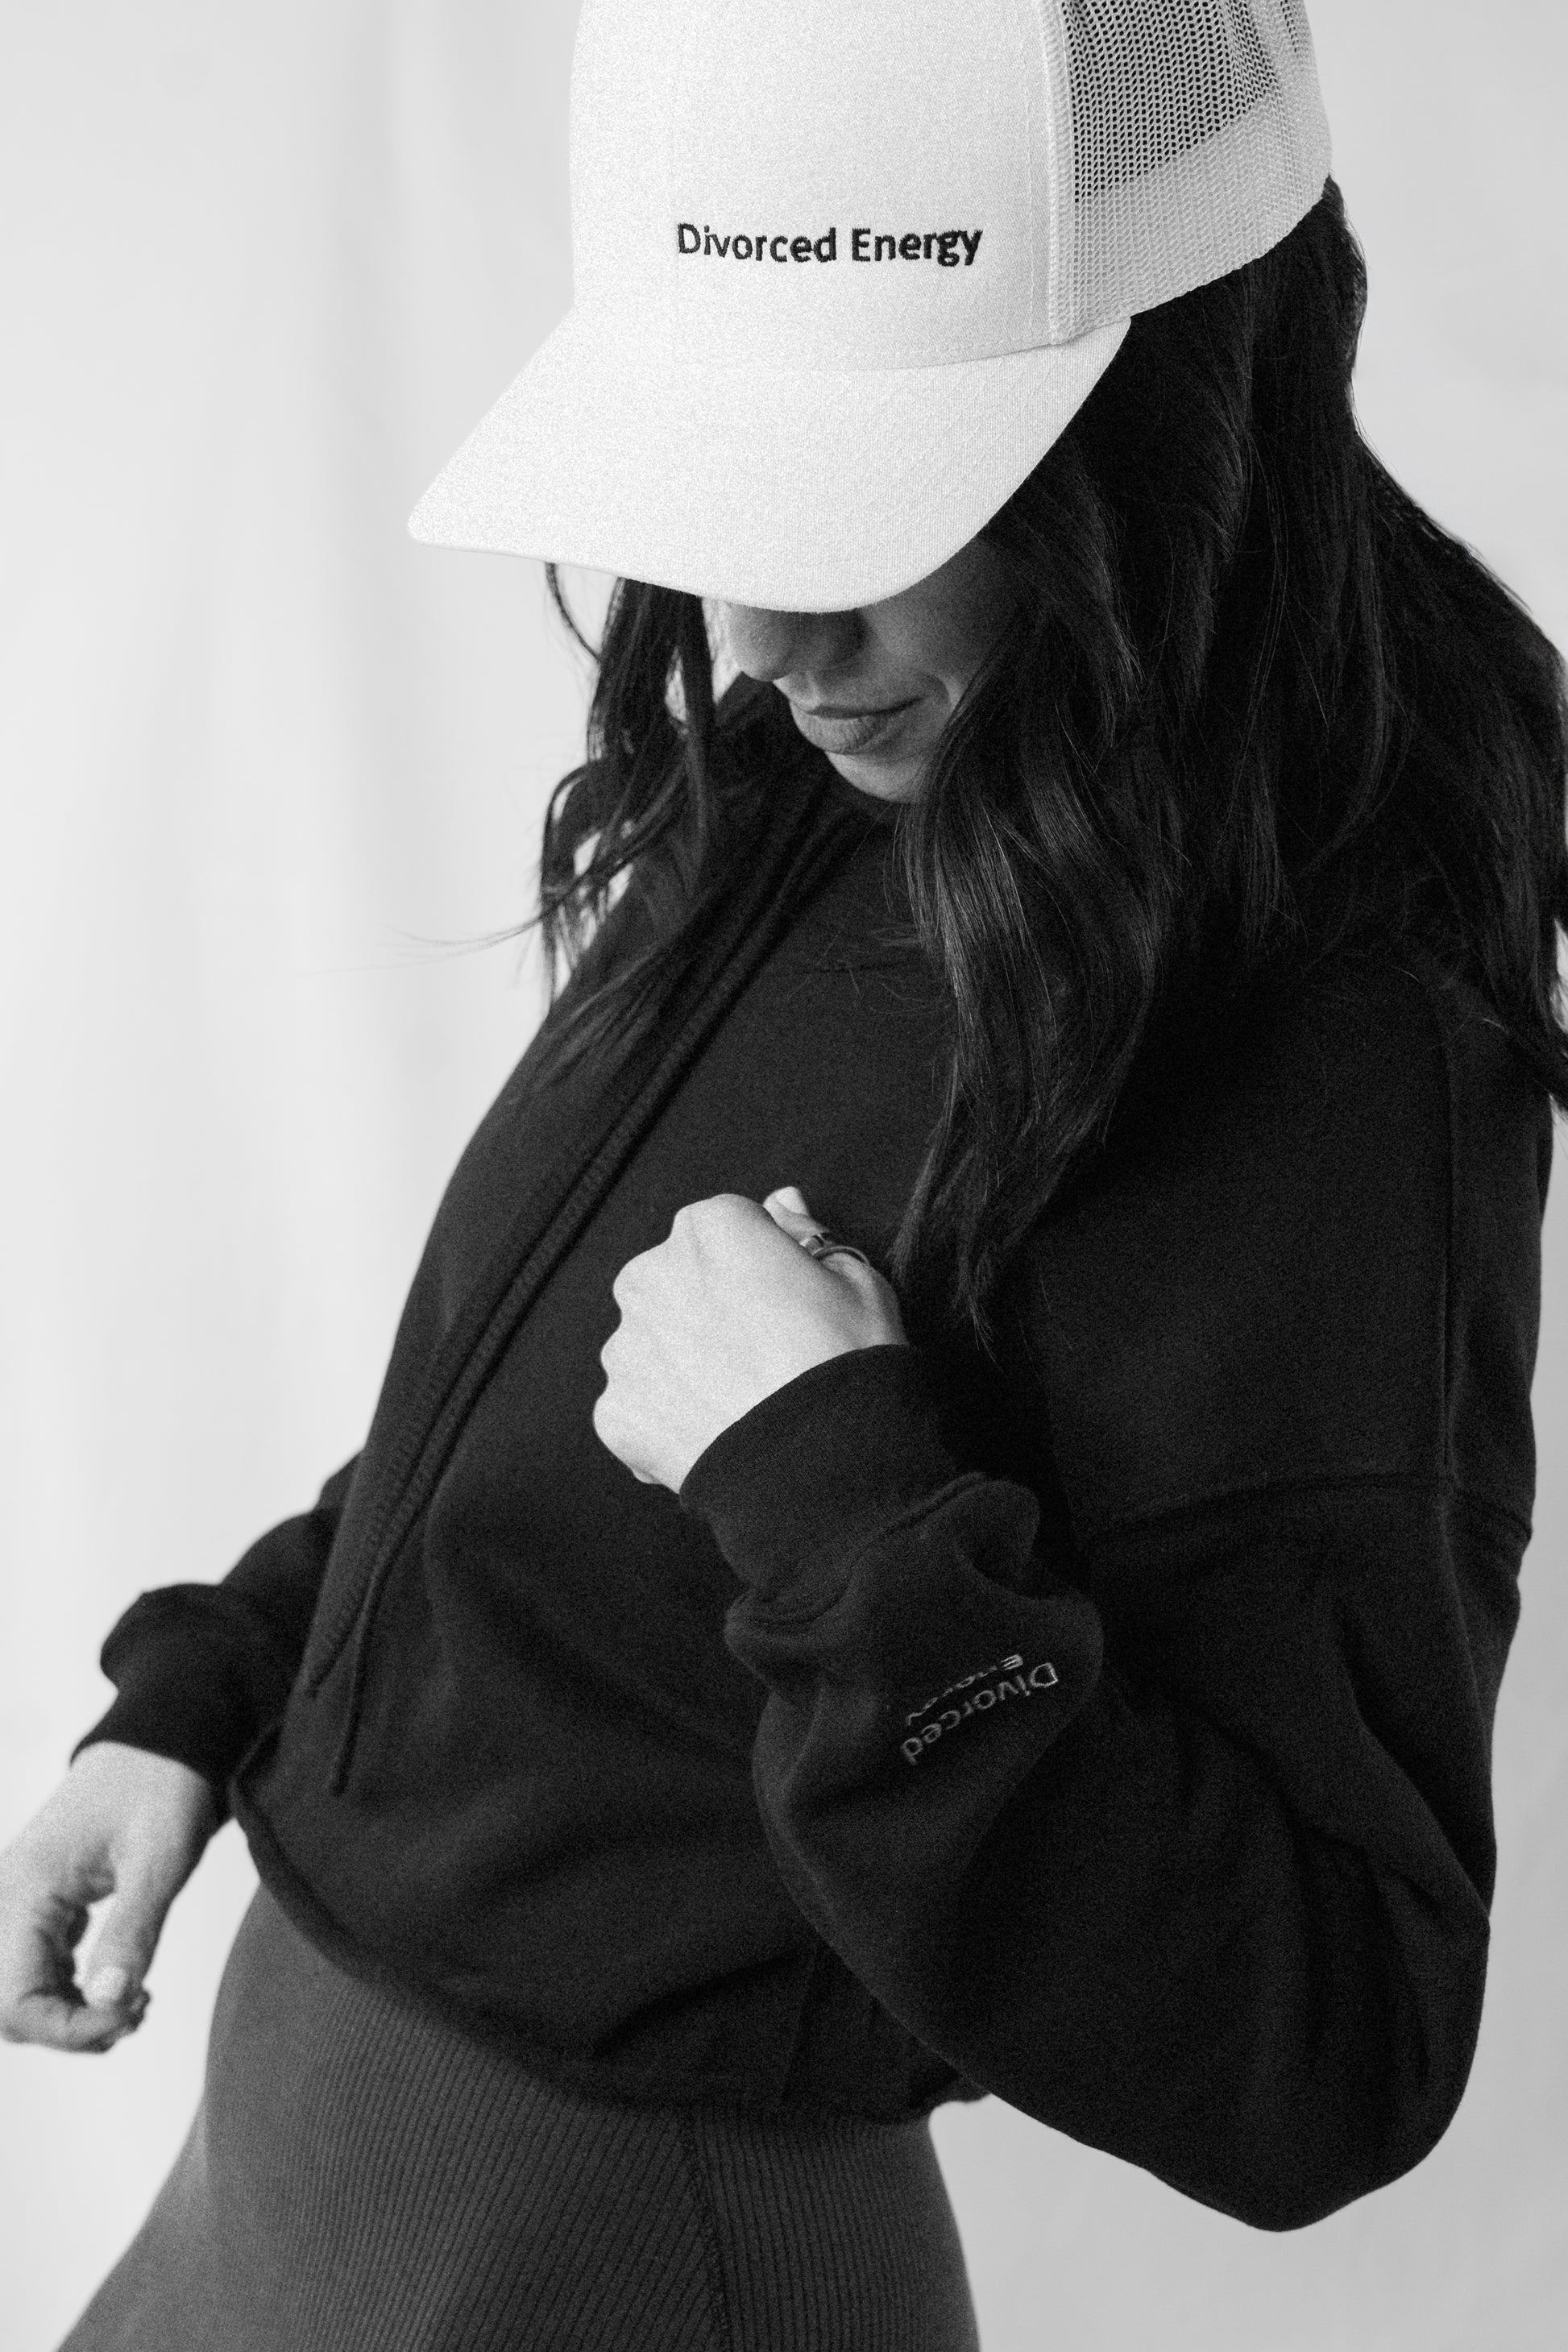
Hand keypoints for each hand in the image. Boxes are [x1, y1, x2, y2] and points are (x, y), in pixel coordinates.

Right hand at [0, 1742, 219, 2052]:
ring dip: (70, 2015)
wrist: (162, 1742)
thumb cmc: (161, 1787)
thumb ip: (132, 1933)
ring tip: (134, 2004)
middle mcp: (7, 1900)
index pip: (14, 2000)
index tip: (127, 2018)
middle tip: (135, 2013)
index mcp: (24, 1891)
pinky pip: (37, 1969)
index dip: (67, 2029)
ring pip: (21, 1992)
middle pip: (8, 2005)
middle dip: (68, 2028)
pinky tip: (121, 1986)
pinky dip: (73, 1992)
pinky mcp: (42, 1905)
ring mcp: (20, 1902)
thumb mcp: (158, 1860)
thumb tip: (109, 2003)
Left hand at [595, 1184, 907, 1491]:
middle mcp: (650, 1275)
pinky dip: (665, 1421)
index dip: (759, 1267)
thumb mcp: (855, 1278)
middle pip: (675, 1282)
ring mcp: (626, 1348)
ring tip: (736, 1403)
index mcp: (710, 1227)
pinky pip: (637, 1408)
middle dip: (706, 1309)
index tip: (784, 1304)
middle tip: (759, 1356)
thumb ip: (806, 1233)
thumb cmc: (848, 1362)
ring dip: (681, 1366)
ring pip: (651, 1346)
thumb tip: (782, 1201)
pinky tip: (713, 1436)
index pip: (726, 1230)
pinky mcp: (615, 1411)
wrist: (823, 1467)